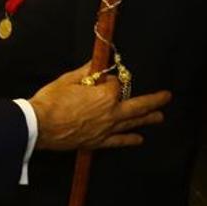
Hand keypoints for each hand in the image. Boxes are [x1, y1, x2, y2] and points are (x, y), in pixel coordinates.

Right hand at [28, 63, 170, 150]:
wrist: (40, 125)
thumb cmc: (52, 100)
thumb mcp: (68, 80)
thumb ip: (86, 72)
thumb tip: (97, 64)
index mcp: (104, 95)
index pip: (115, 84)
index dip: (109, 79)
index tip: (99, 78)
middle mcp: (110, 113)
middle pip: (137, 105)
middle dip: (153, 100)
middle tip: (167, 97)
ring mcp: (106, 129)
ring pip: (131, 123)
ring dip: (147, 119)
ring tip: (160, 117)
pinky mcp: (97, 141)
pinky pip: (118, 141)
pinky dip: (129, 140)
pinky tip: (139, 139)